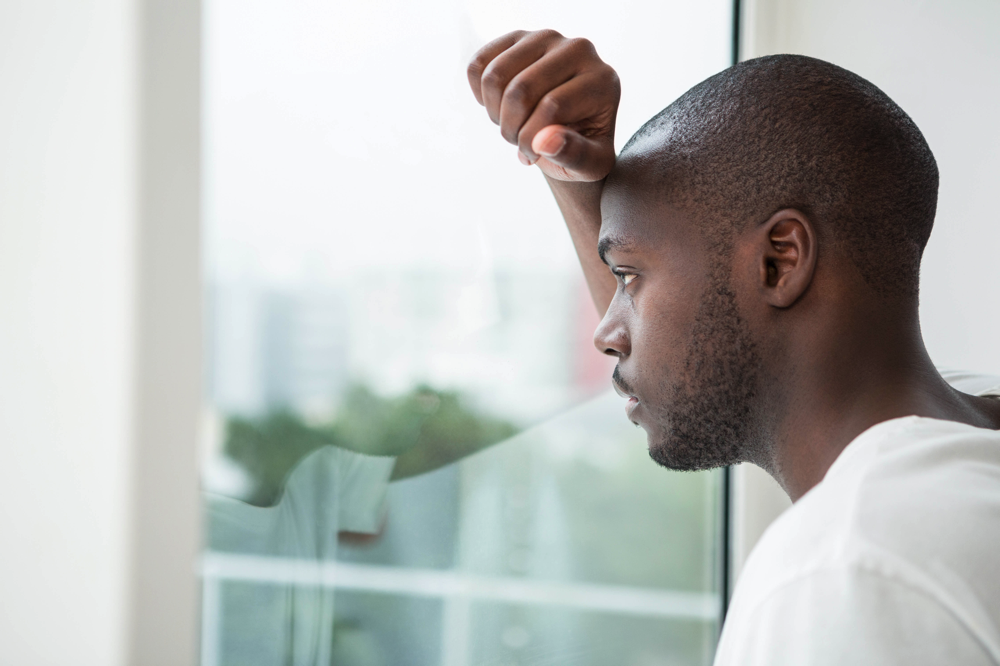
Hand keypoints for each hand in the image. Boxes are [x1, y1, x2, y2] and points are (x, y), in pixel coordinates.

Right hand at [467, 30, 620, 181]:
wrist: (571, 129)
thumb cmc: (583, 148)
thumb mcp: (590, 165)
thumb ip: (575, 156)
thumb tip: (544, 141)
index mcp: (602, 79)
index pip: (551, 106)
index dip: (531, 139)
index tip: (534, 156)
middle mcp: (578, 49)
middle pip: (520, 90)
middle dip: (511, 128)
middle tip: (520, 142)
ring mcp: (546, 38)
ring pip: (495, 76)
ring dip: (494, 113)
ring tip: (513, 125)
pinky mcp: (518, 37)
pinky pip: (478, 65)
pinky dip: (479, 95)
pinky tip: (499, 106)